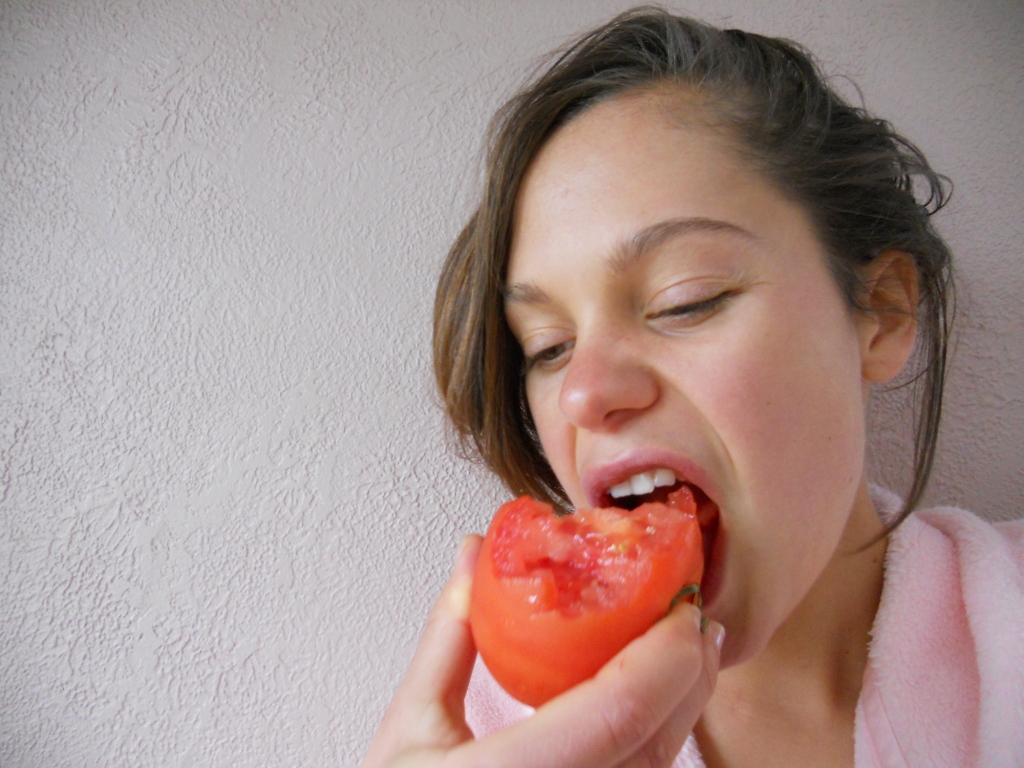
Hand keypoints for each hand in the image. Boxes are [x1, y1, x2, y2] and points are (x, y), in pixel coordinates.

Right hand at [361, 535, 723, 767]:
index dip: (662, 654)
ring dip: (685, 703)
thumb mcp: (410, 728)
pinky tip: (660, 700)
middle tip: (690, 611)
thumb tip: (474, 553)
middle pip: (655, 744)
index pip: (615, 714)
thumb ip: (449, 637)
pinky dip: (661, 734)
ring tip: (684, 648)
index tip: (678, 603)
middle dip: (689, 670)